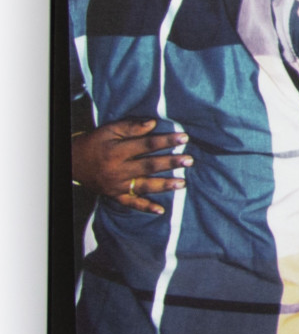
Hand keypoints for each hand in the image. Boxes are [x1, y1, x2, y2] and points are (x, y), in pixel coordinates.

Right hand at [72, 119, 190, 214]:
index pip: (146, 145)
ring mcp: (117, 185)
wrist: (73, 162)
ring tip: (182, 183)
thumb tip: (153, 123)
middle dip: (170, 163)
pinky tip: (161, 210)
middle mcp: (118, 170)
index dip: (166, 141)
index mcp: (117, 151)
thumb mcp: (110, 130)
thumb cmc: (95, 142)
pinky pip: (131, 203)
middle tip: (189, 160)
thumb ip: (131, 127)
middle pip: (148, 166)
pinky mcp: (114, 195)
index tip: (184, 138)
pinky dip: (145, 207)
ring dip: (164, 185)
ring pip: (143, 186)